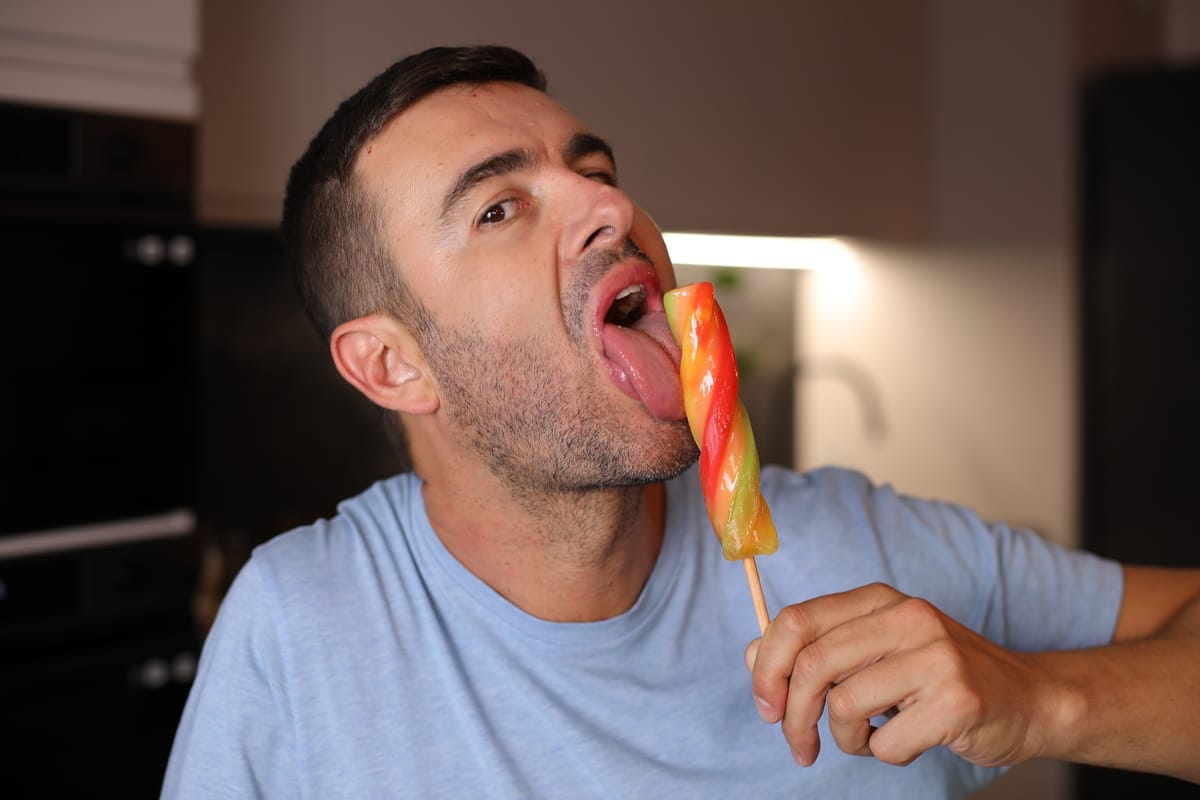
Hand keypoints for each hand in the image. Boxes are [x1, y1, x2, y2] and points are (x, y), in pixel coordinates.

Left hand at [745, 583, 1052, 768]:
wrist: (1029, 698)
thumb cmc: (940, 677)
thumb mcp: (876, 650)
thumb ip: (818, 648)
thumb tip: (754, 655)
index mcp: (879, 600)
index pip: (796, 621)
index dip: (766, 667)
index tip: (765, 705)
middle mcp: (906, 617)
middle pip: (812, 665)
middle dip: (794, 716)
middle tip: (800, 745)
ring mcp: (935, 656)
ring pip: (845, 706)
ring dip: (847, 739)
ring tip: (870, 738)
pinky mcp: (957, 699)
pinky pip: (887, 741)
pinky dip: (886, 754)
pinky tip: (906, 742)